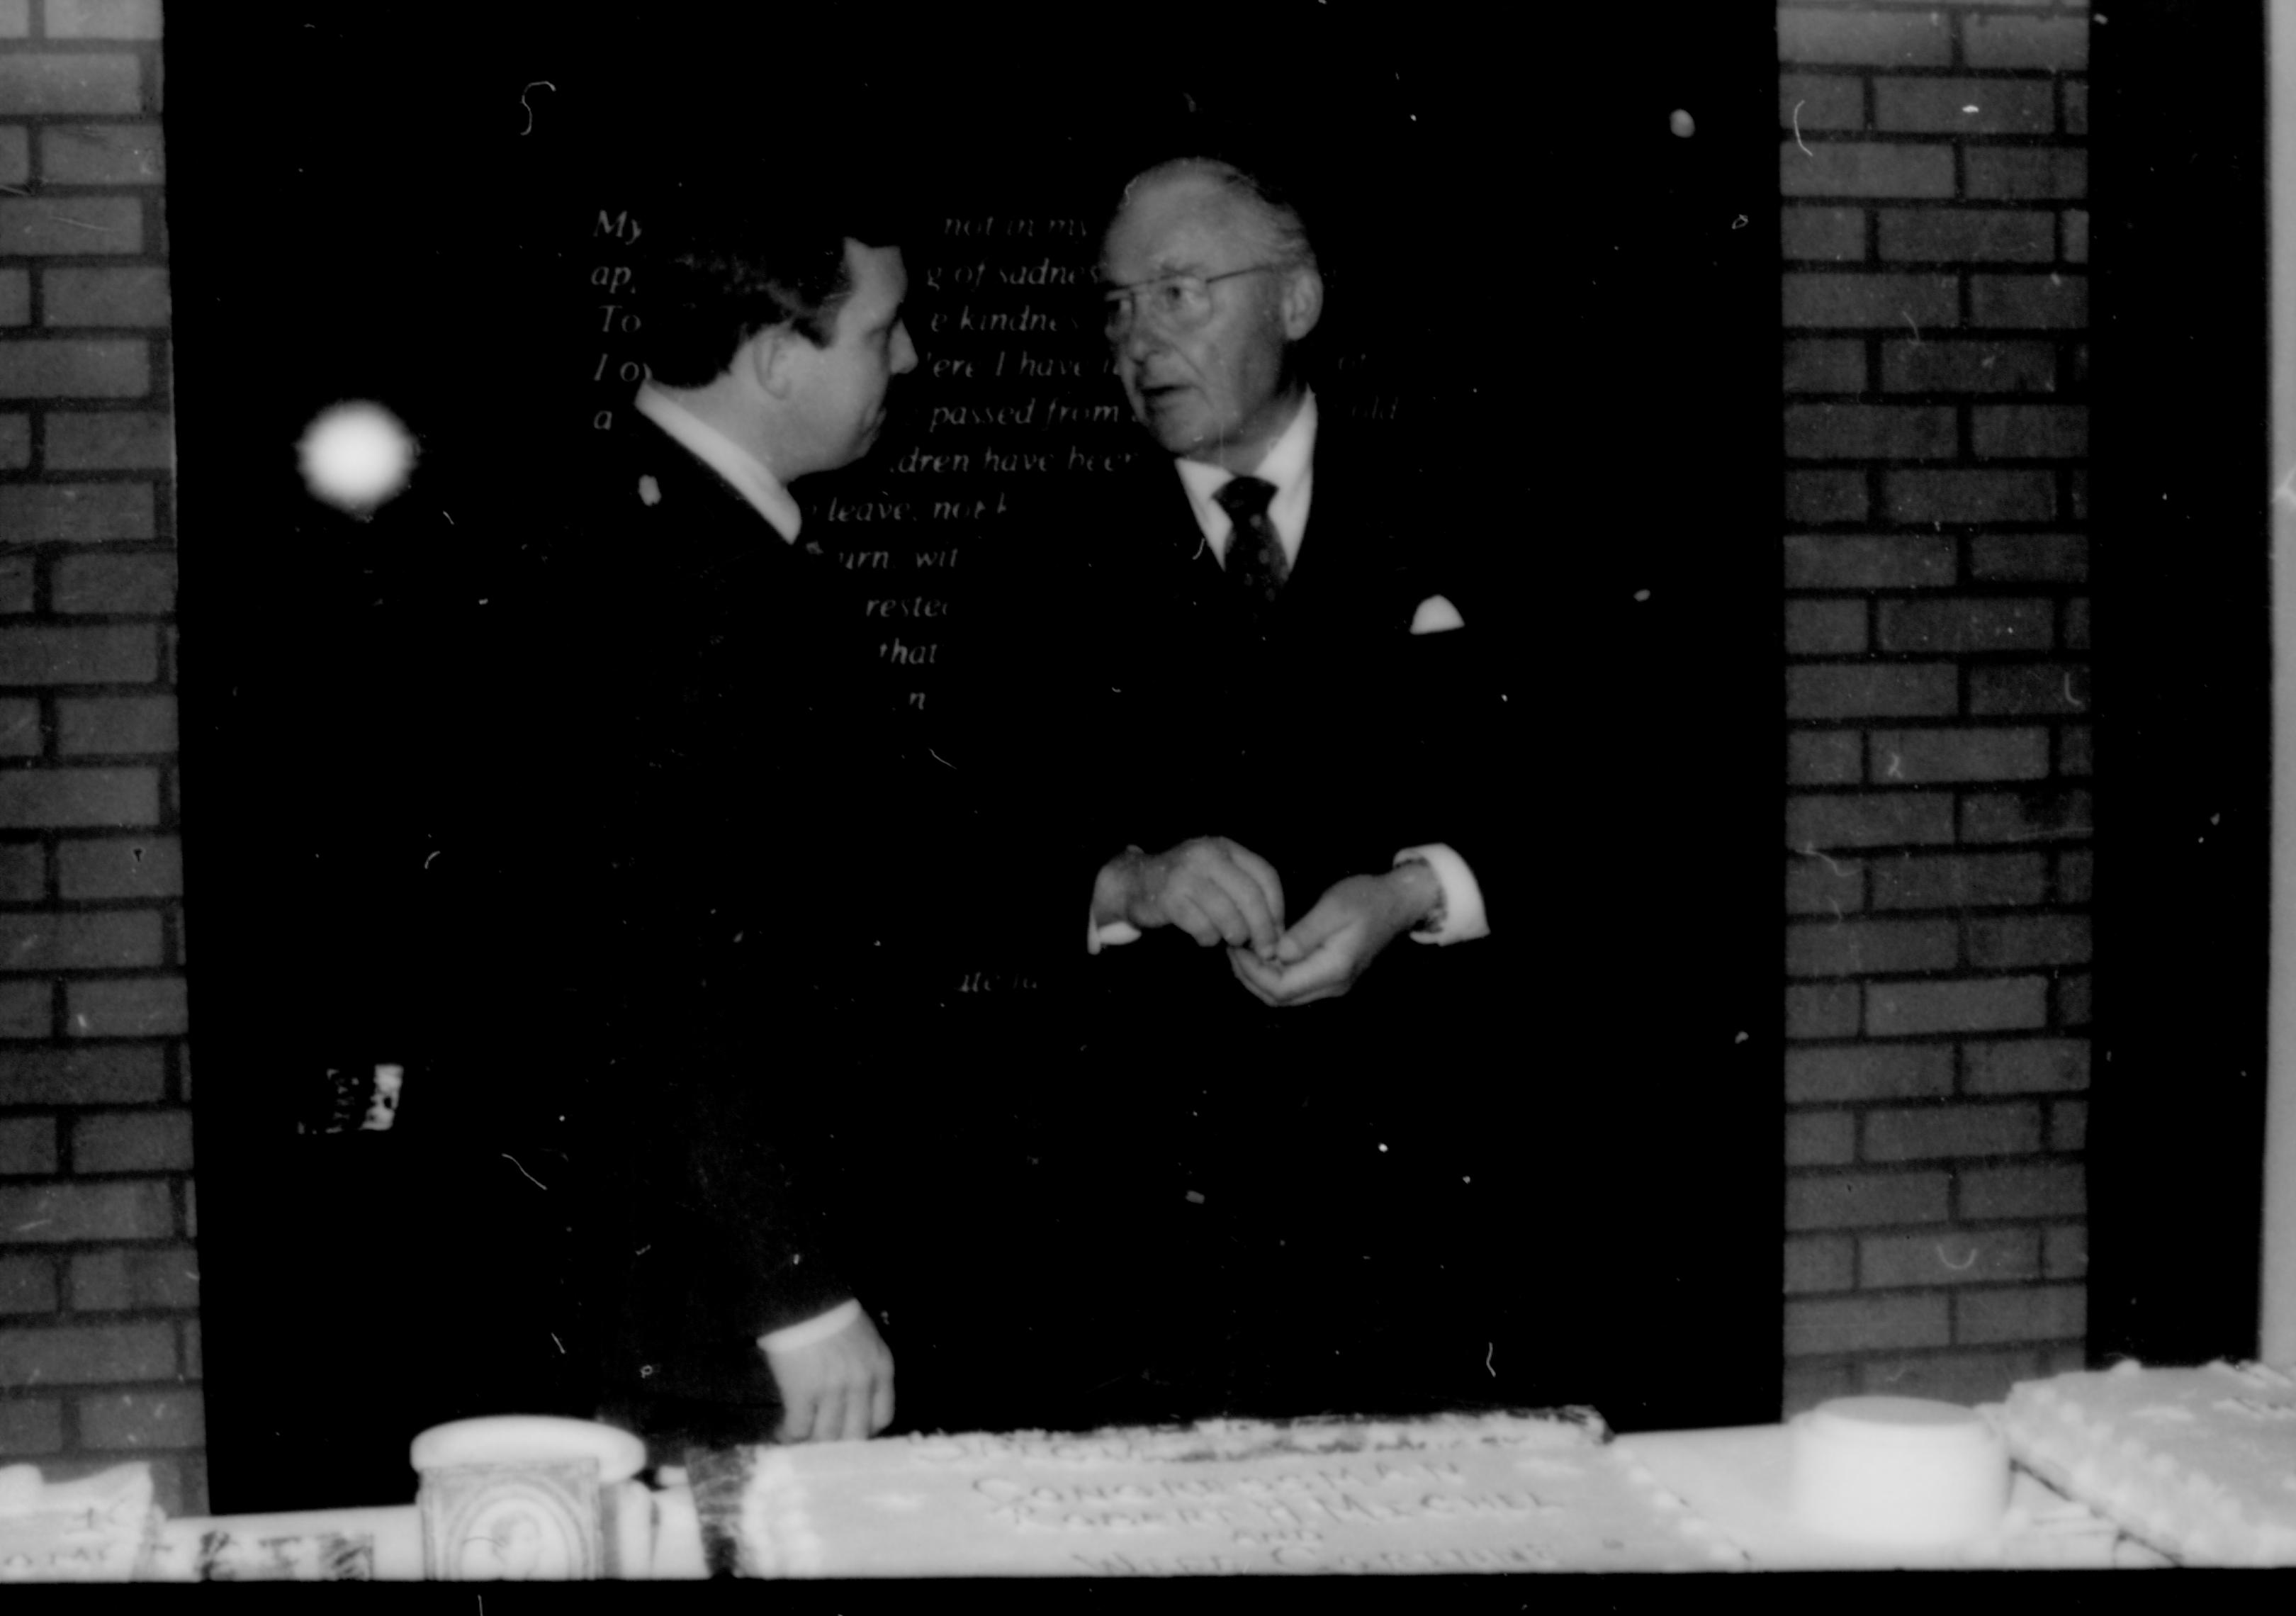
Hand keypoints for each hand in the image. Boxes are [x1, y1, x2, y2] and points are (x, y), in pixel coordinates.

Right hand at [763, 1309, 894, 1442]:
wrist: (802, 1296)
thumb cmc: (831, 1315)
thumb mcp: (865, 1341)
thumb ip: (866, 1370)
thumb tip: (853, 1404)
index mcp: (881, 1368)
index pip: (882, 1418)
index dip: (865, 1431)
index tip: (849, 1433)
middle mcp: (862, 1383)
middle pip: (855, 1435)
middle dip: (837, 1446)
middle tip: (822, 1447)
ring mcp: (832, 1389)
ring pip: (826, 1437)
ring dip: (810, 1445)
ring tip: (798, 1441)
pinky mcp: (802, 1392)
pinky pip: (798, 1428)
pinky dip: (789, 1435)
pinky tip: (782, 1432)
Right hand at [1095, 837, 1285, 958]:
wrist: (1133, 881)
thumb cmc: (1186, 884)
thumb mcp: (1217, 875)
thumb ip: (1245, 893)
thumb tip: (1276, 933)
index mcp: (1225, 848)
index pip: (1265, 876)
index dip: (1277, 908)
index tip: (1278, 932)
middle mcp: (1207, 855)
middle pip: (1250, 896)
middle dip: (1262, 929)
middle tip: (1265, 950)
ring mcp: (1186, 874)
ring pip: (1228, 915)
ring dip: (1234, 935)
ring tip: (1229, 940)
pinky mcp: (1169, 897)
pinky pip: (1202, 926)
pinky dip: (1208, 938)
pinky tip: (1204, 938)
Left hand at [1227, 867, 1435, 1006]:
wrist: (1398, 902)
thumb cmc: (1367, 899)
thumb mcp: (1334, 907)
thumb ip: (1304, 934)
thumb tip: (1275, 952)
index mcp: (1332, 969)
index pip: (1279, 988)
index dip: (1252, 972)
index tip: (1237, 946)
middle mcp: (1332, 985)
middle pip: (1278, 998)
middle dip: (1249, 976)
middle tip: (1233, 947)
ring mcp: (1332, 983)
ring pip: (1284, 994)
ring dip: (1259, 976)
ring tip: (1243, 947)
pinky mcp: (1330, 976)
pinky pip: (1294, 984)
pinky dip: (1273, 972)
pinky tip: (1263, 949)